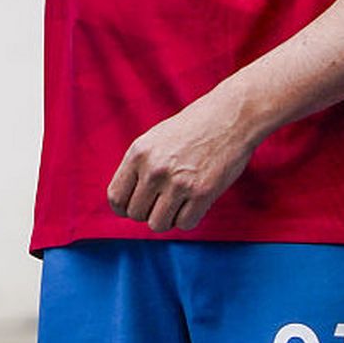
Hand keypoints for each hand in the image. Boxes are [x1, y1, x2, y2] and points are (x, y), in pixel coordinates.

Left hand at [107, 91, 261, 231]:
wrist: (228, 118)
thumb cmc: (189, 130)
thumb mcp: (152, 141)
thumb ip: (137, 168)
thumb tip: (126, 201)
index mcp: (138, 154)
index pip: (116, 197)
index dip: (123, 209)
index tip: (133, 208)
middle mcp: (154, 169)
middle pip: (136, 214)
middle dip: (147, 213)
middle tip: (161, 203)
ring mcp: (178, 183)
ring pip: (158, 224)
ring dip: (166, 219)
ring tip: (176, 204)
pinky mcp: (203, 193)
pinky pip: (184, 224)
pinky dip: (187, 219)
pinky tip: (192, 204)